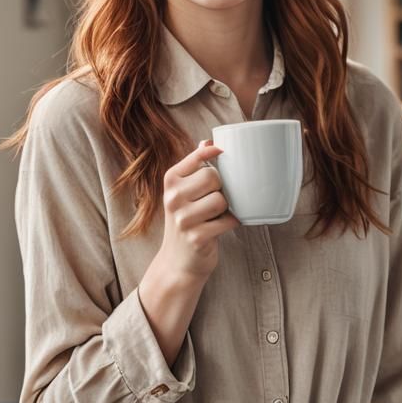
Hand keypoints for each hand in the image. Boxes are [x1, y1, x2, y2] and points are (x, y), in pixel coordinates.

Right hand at [157, 141, 240, 281]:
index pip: (198, 156)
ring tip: (217, 215)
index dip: (214, 152)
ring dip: (226, 208)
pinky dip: (230, 223)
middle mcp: (172, 198)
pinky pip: (227, 221)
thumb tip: (208, 140)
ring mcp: (182, 218)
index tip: (223, 152)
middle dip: (222, 188)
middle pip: (213, 176)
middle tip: (216, 200)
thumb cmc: (187, 222)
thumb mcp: (183, 193)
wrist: (178, 262)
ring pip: (221, 199)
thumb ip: (195, 167)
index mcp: (171, 181)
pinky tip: (221, 227)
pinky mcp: (196, 236)